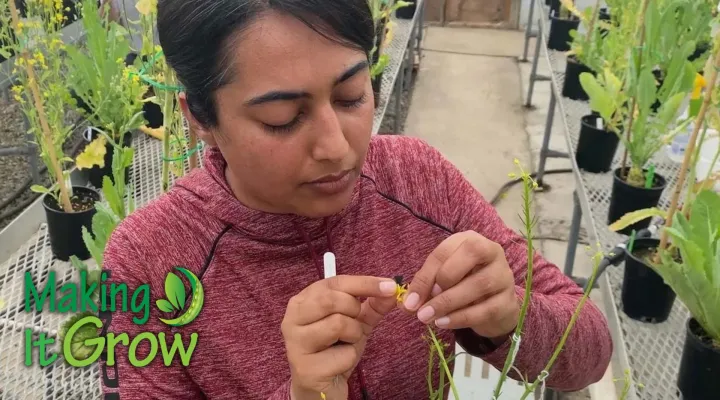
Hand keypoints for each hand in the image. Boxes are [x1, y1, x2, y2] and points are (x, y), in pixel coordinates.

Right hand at [281, 275, 397, 399]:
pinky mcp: (305, 368)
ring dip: (353, 336)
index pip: (335, 282)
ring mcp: (295, 344)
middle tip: (354, 325)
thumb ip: (372, 305)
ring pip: (338, 324)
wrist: (321, 388)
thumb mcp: (355, 323)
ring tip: (345, 345)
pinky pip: (342, 354)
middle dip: (354, 311)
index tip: (389, 286)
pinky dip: (350, 358)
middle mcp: (292, 319)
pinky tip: (337, 364)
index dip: (364, 283)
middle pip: (333, 300)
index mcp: (302, 302)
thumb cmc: (334, 350)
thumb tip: (391, 289)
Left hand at [402, 231, 518, 340]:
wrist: (494, 308)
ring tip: (428, 317)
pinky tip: (443, 323)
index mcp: (470, 240)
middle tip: (424, 303)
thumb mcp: (443, 280)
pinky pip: (485, 309)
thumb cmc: (463, 286)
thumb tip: (407, 304)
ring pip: (479, 283)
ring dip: (448, 302)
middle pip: (471, 253)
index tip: (410, 300)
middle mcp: (491, 251)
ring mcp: (504, 275)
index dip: (425, 275)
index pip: (445, 250)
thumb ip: (426, 286)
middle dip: (443, 279)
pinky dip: (461, 317)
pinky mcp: (509, 301)